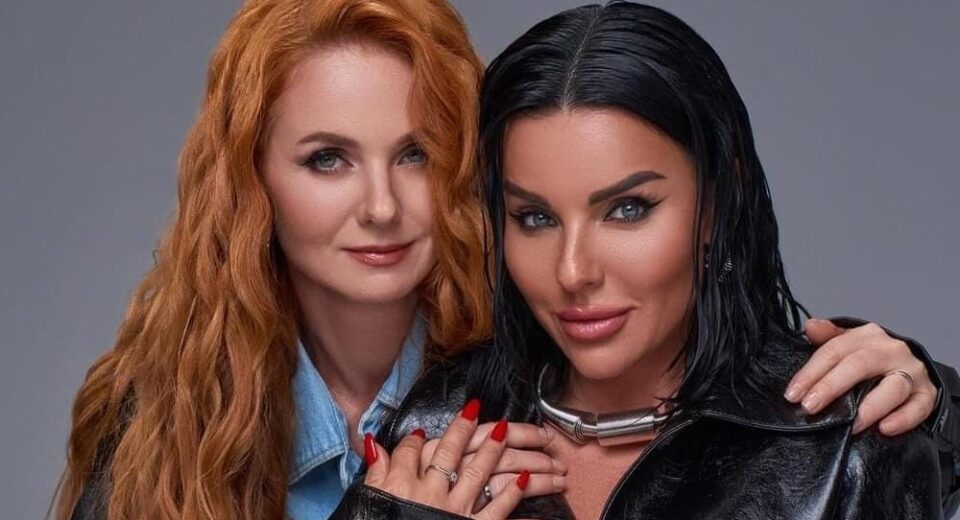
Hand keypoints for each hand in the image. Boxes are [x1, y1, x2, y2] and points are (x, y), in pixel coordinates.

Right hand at [363, 399, 564, 518]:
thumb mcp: (372, 500)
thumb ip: (377, 471)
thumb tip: (374, 444)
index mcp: (404, 483)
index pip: (411, 450)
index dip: (416, 439)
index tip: (421, 433)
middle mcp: (432, 492)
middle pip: (451, 451)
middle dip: (464, 428)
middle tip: (475, 409)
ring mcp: (455, 510)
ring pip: (480, 472)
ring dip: (498, 451)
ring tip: (510, 432)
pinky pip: (498, 510)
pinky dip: (513, 495)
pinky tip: (527, 480)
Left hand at [785, 319, 938, 434]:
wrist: (912, 368)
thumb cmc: (874, 358)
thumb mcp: (850, 344)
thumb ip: (829, 337)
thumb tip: (810, 326)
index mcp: (867, 336)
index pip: (834, 350)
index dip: (811, 372)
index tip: (793, 393)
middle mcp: (891, 351)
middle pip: (859, 365)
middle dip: (831, 387)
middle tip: (810, 406)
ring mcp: (911, 372)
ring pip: (893, 387)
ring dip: (870, 407)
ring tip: (851, 424)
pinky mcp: (927, 393)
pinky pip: (918, 407)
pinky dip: (903, 419)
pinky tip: (884, 428)